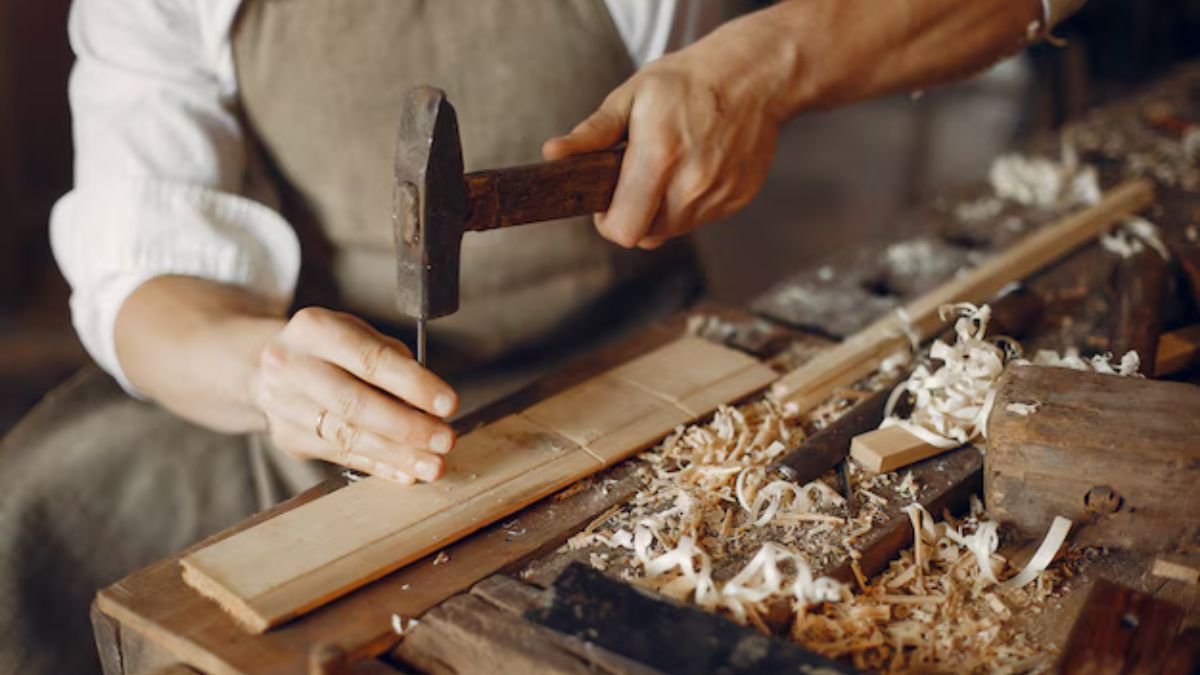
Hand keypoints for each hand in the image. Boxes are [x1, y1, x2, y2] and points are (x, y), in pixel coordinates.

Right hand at [250, 307, 457, 483]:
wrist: (265, 366)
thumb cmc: (329, 348)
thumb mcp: (357, 334)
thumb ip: (393, 360)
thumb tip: (428, 404)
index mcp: (314, 328)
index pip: (371, 360)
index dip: (413, 385)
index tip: (448, 404)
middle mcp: (290, 365)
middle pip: (355, 403)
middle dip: (407, 426)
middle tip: (445, 440)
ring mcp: (284, 405)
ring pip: (348, 436)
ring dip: (397, 455)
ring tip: (432, 465)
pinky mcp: (287, 438)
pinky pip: (340, 456)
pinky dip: (378, 466)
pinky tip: (406, 473)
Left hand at [543, 16, 789, 249]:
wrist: (752, 76)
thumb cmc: (685, 82)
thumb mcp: (631, 97)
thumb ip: (592, 134)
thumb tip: (553, 155)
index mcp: (659, 159)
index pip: (623, 229)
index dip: (608, 221)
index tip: (607, 200)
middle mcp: (692, 185)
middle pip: (646, 236)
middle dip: (632, 217)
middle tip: (634, 182)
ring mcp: (719, 195)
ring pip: (673, 230)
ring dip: (662, 211)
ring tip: (668, 168)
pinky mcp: (737, 199)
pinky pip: (701, 219)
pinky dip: (691, 203)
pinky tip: (695, 167)